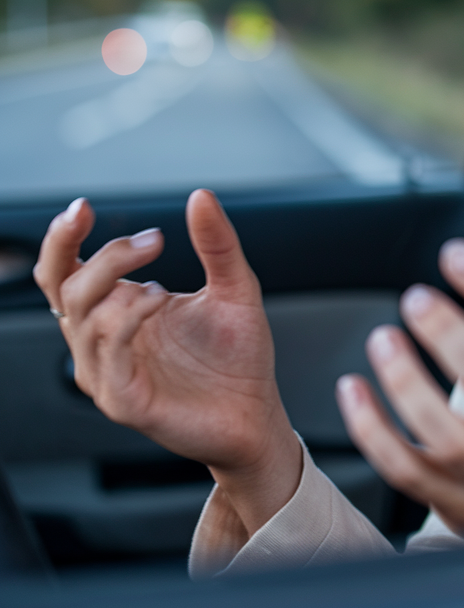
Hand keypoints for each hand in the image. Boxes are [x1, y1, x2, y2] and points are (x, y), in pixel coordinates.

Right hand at [33, 190, 301, 535]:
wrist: (257, 412)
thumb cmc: (239, 356)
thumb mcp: (235, 288)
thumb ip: (217, 244)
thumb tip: (201, 195)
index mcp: (119, 309)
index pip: (65, 270)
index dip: (62, 238)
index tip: (84, 208)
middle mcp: (105, 339)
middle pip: (65, 287)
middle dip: (104, 256)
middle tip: (152, 242)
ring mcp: (109, 371)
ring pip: (82, 318)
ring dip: (119, 286)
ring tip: (164, 286)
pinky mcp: (124, 400)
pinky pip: (107, 356)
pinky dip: (126, 322)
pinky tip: (157, 304)